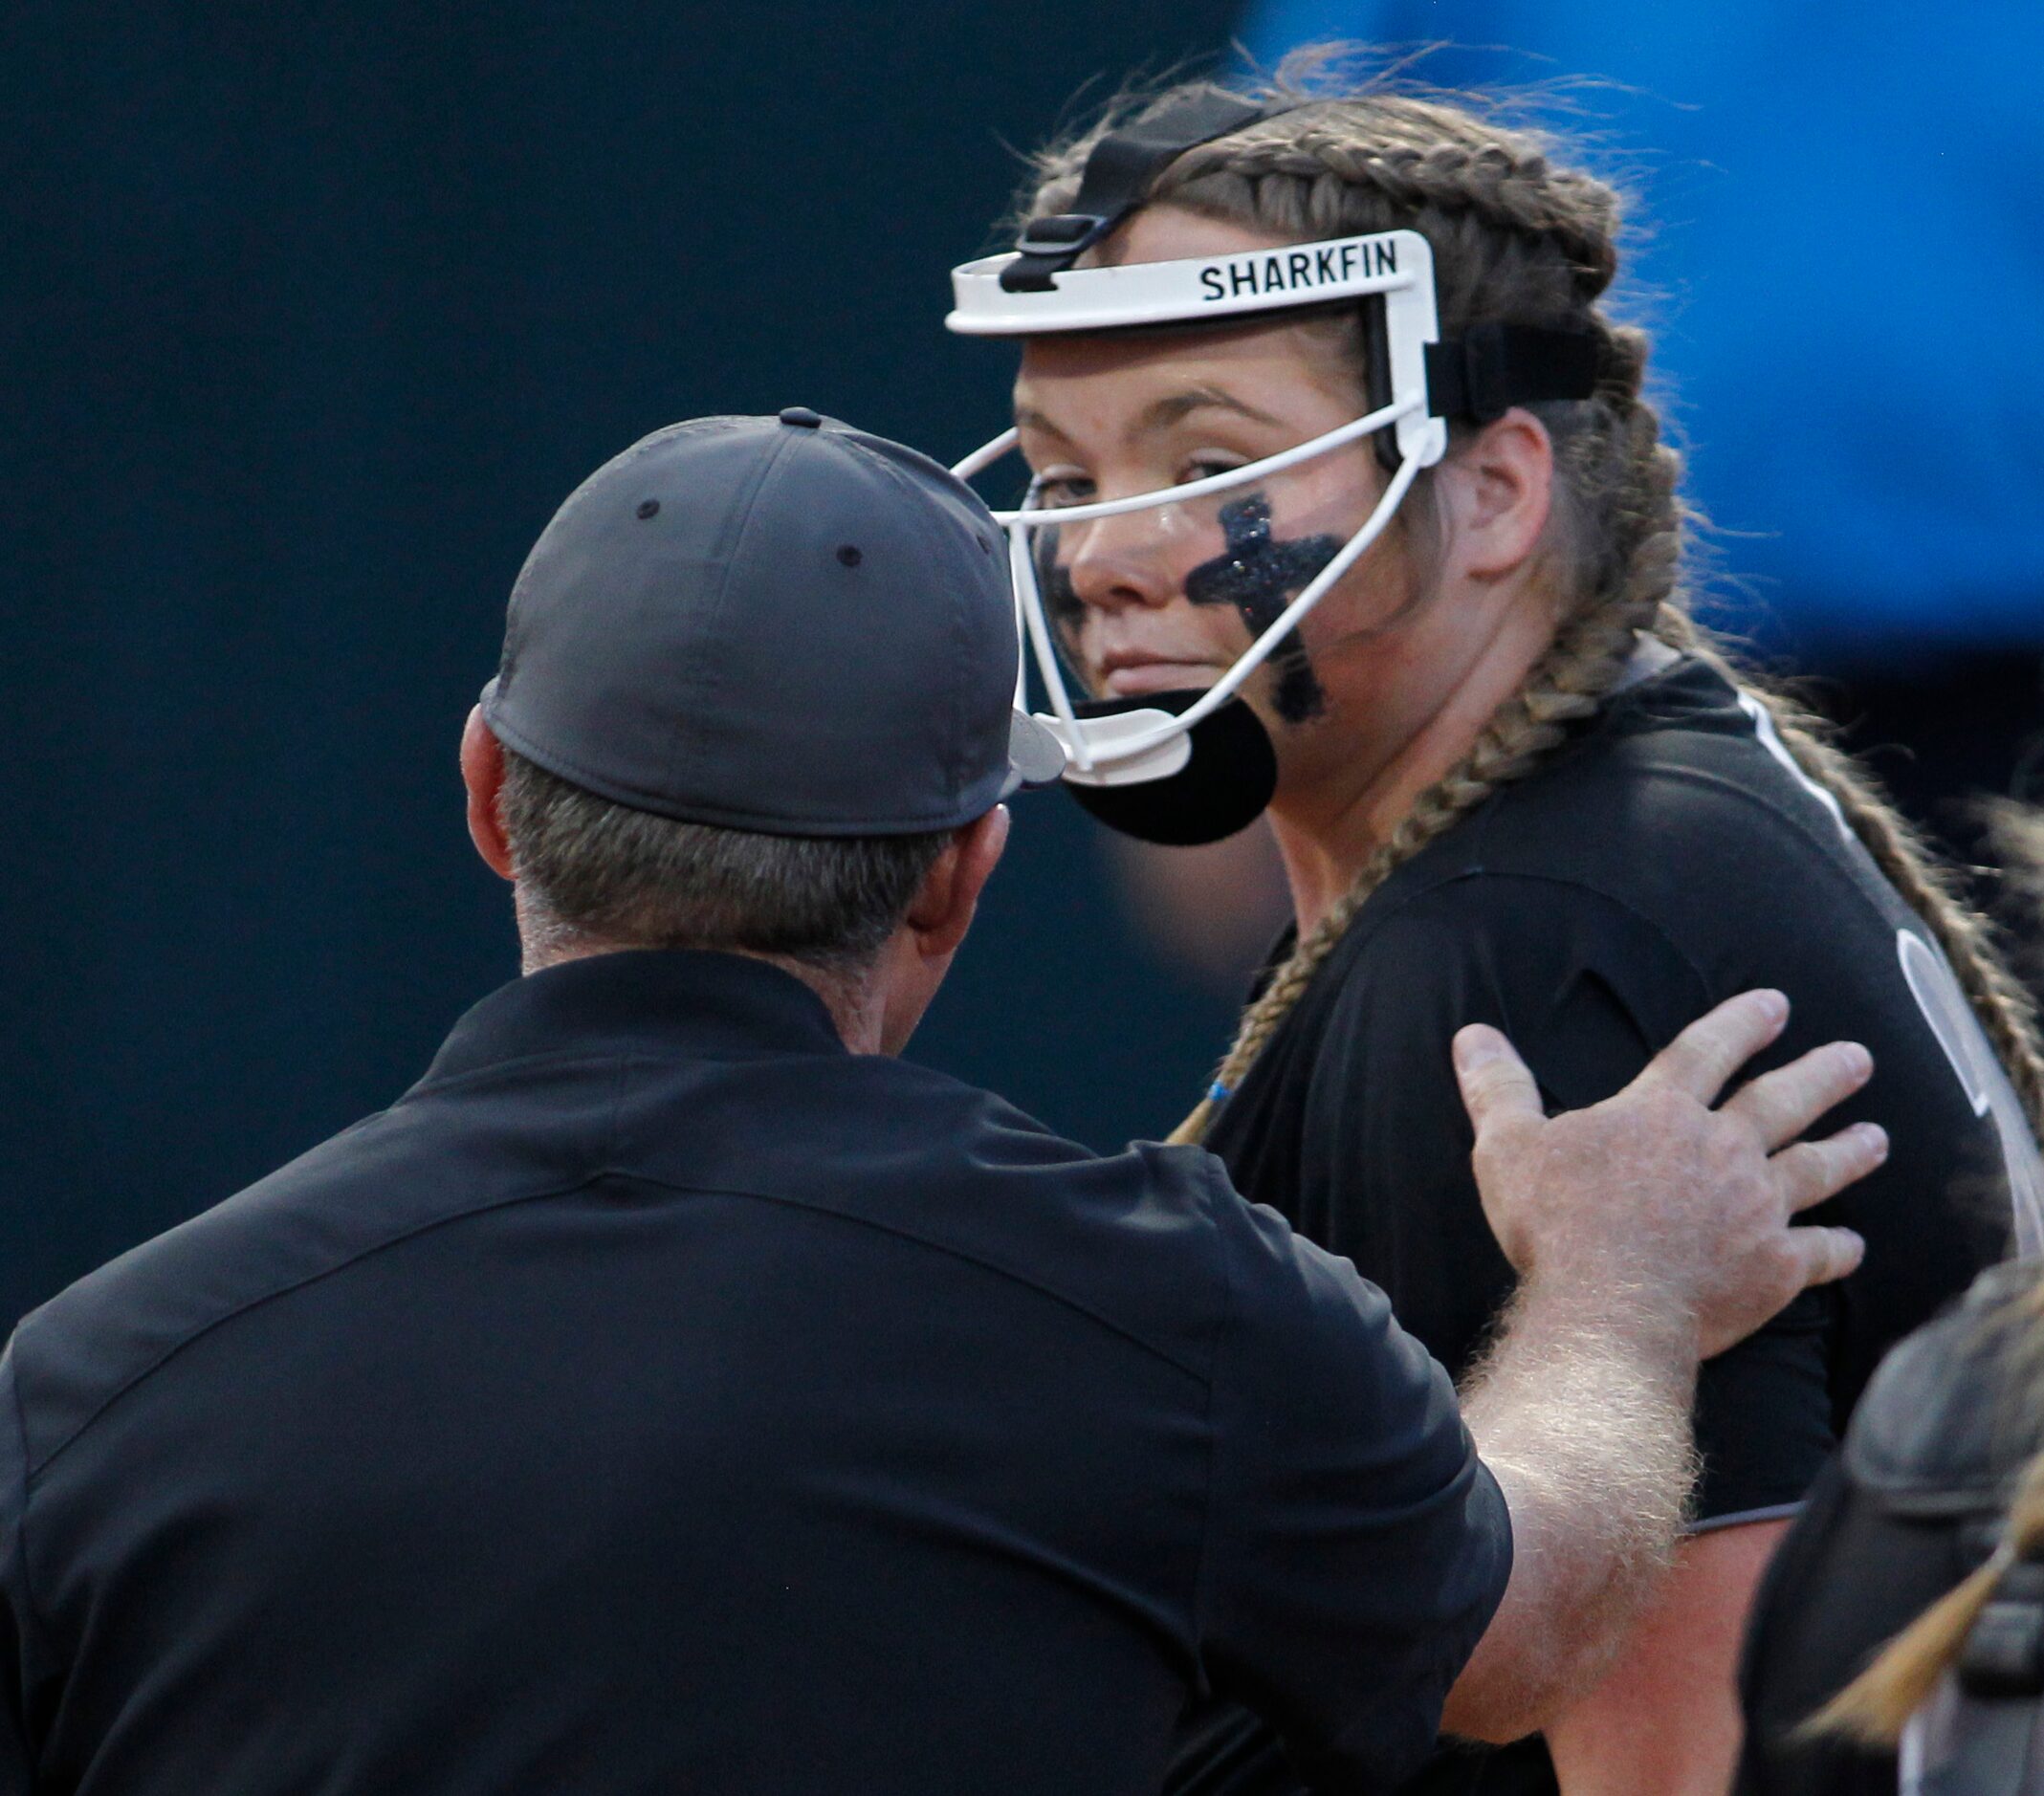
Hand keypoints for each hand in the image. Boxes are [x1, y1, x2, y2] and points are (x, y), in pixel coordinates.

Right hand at [1454, 990, 1879, 1357]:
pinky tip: (1856, 1244)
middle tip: (1858, 1058)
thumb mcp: (1508, 1146)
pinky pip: (1818, 1254)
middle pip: (1782, 1101)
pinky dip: (1839, 1248)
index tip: (1775, 1003)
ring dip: (1849, 1151)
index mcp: (1661, 1114)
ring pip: (1816, 1169)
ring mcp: (1756, 1210)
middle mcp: (1722, 1151)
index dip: (1740, 1022)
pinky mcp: (1773, 1269)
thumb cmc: (1555, 1226)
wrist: (1610, 1309)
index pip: (1707, 1051)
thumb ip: (1497, 1087)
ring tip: (1878, 1136)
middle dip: (1822, 1075)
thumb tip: (1472, 1034)